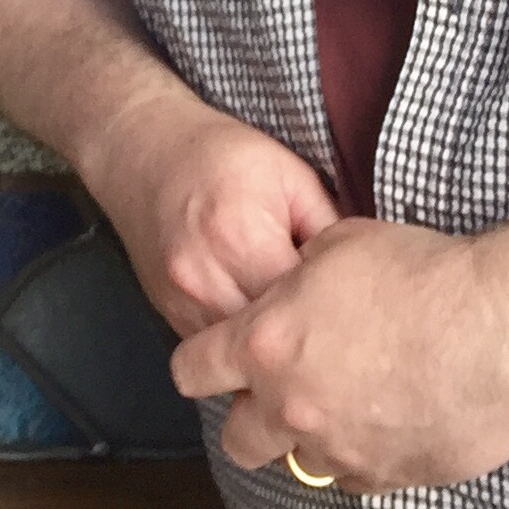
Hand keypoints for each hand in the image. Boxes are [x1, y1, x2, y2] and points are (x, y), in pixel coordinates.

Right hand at [79, 84, 340, 337]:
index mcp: (242, 237)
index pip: (304, 305)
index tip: (361, 312)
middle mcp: (205, 278)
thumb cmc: (220, 155)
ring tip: (308, 340)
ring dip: (274, 355)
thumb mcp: (290, 176)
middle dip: (309, 341)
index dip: (339, 312)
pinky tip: (268, 335)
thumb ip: (329, 231)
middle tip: (344, 337)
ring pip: (242, 359)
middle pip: (272, 342)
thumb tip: (366, 281)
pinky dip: (244, 350)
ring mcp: (181, 302)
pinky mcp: (168, 313)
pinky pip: (217, 351)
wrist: (141, 149)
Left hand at [168, 217, 508, 493]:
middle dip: (251, 420)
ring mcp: (342, 450)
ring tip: (353, 402)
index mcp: (265, 345)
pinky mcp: (393, 477)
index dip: (200, 365)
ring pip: (303, 463)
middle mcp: (292, 407)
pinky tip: (395, 419)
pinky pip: (361, 475)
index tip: (215, 361)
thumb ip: (300, 274)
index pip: (191, 371)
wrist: (502, 326)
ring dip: (316, 437)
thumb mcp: (341, 245)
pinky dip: (367, 454)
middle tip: (282, 394)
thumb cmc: (423, 274)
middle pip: (238, 440)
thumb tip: (296, 280)